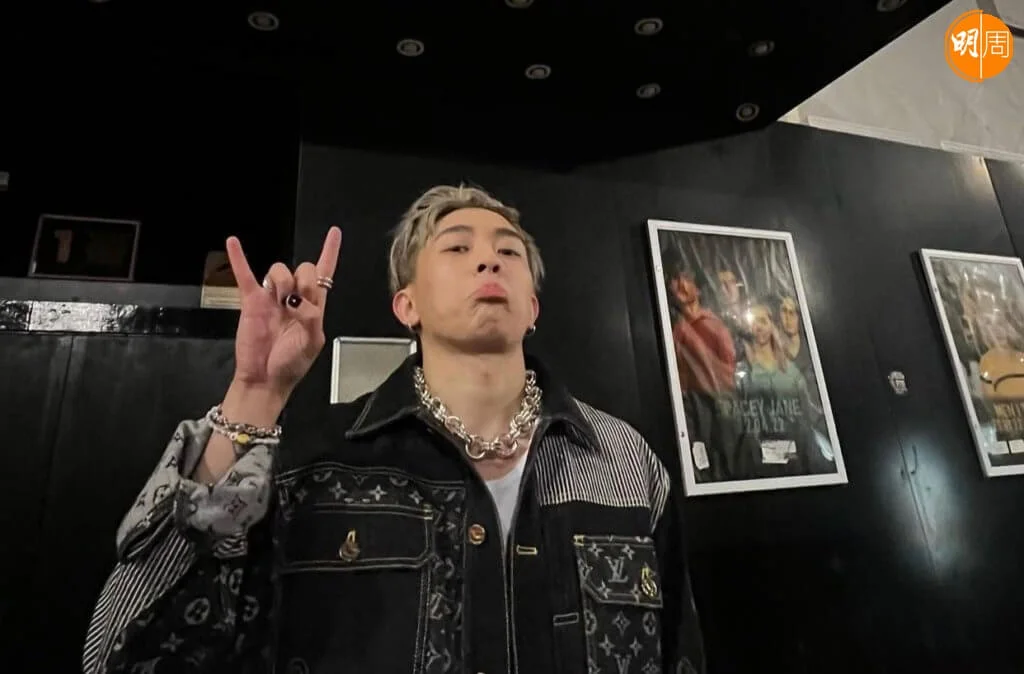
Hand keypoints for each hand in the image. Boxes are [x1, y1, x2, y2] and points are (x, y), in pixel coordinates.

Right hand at [225, 227, 341, 398]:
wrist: (265, 379)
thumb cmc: (292, 364)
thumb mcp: (312, 342)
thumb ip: (312, 317)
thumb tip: (297, 300)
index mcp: (313, 306)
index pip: (324, 273)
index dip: (330, 252)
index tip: (334, 232)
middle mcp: (293, 297)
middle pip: (303, 268)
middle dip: (303, 279)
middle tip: (296, 303)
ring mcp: (271, 298)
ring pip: (278, 270)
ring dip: (282, 280)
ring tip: (280, 302)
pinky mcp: (251, 301)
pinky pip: (245, 275)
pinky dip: (239, 258)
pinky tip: (233, 241)